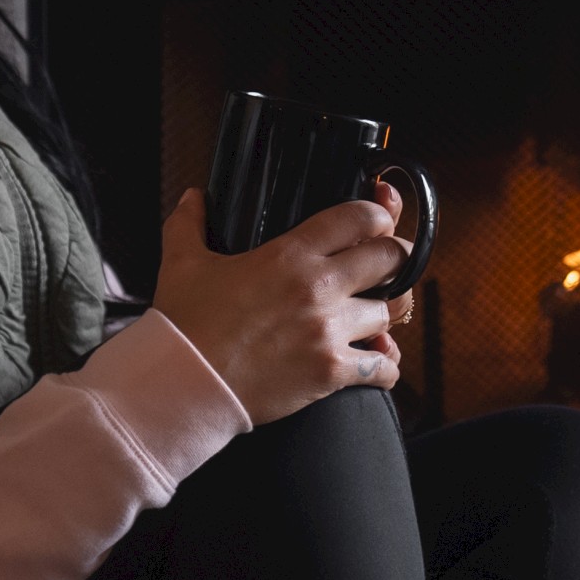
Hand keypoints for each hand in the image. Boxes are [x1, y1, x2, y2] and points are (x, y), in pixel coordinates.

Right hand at [153, 180, 412, 423]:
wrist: (185, 383)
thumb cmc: (185, 324)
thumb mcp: (182, 264)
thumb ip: (190, 224)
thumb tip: (193, 196)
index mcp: (290, 255)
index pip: (356, 218)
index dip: (377, 216)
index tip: (379, 222)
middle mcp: (318, 288)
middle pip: (389, 259)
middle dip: (397, 259)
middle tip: (392, 265)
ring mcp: (329, 331)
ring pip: (389, 313)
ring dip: (385, 314)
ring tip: (376, 316)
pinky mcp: (331, 372)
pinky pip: (383, 366)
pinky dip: (387, 366)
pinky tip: (381, 364)